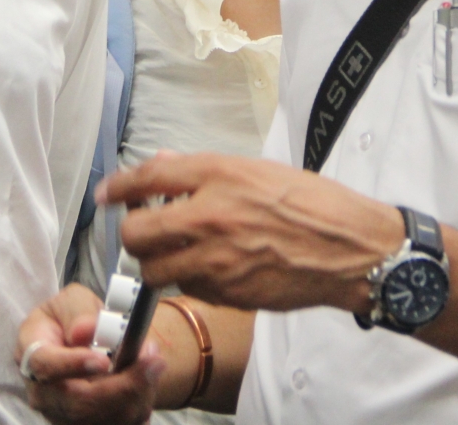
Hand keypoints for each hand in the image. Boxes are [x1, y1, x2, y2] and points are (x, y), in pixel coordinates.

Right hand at [17, 283, 162, 424]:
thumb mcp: (72, 301)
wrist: (76, 341)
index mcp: (31, 353)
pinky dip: (137, 409)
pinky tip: (148, 386)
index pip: (45, 366)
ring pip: (100, 419)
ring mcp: (61, 415)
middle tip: (153, 362)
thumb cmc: (70, 319)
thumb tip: (84, 333)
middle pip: (78, 403)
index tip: (104, 360)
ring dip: (136, 395)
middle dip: (121, 386)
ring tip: (154, 366)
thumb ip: (79, 313)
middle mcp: (42, 392)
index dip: (73, 365)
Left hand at [102, 152, 404, 313]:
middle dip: (132, 232)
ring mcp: (216, 258)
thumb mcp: (257, 170)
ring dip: (157, 262)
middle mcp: (209, 215)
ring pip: (154, 269)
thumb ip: (205, 171)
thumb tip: (165, 166)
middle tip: (143, 228)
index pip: (147, 177)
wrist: (350, 248)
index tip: (107, 194)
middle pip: (136, 232)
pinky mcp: (227, 292)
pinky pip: (188, 288)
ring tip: (176, 251)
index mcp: (218, 174)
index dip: (118, 187)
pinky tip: (210, 266)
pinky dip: (189, 279)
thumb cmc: (313, 204)